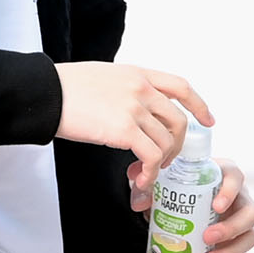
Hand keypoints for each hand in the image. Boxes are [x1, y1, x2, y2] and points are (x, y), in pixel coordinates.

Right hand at [53, 62, 214, 194]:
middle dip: (178, 145)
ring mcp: (134, 108)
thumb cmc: (66, 87)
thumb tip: (134, 109)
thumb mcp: (104, 76)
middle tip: (166, 159)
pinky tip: (140, 178)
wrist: (46, 93)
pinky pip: (151, 155)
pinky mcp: (124, 129)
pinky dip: (150, 172)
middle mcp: (141, 88)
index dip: (199, 105)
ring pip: (167, 141)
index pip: (181, 86)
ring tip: (146, 173)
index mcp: (138, 74)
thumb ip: (126, 88)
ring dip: (161, 163)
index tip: (208, 120)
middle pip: (179, 120)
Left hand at [128, 156, 253, 252]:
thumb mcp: (159, 183)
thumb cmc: (176, 189)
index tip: (216, 206)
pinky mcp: (236, 246)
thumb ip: (146, 186)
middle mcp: (238, 200)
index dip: (231, 191)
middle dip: (231, 228)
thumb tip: (139, 203)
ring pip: (249, 239)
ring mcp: (240, 225)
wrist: (176, 207)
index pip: (236, 178)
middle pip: (250, 213)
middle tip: (207, 237)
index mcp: (224, 178)